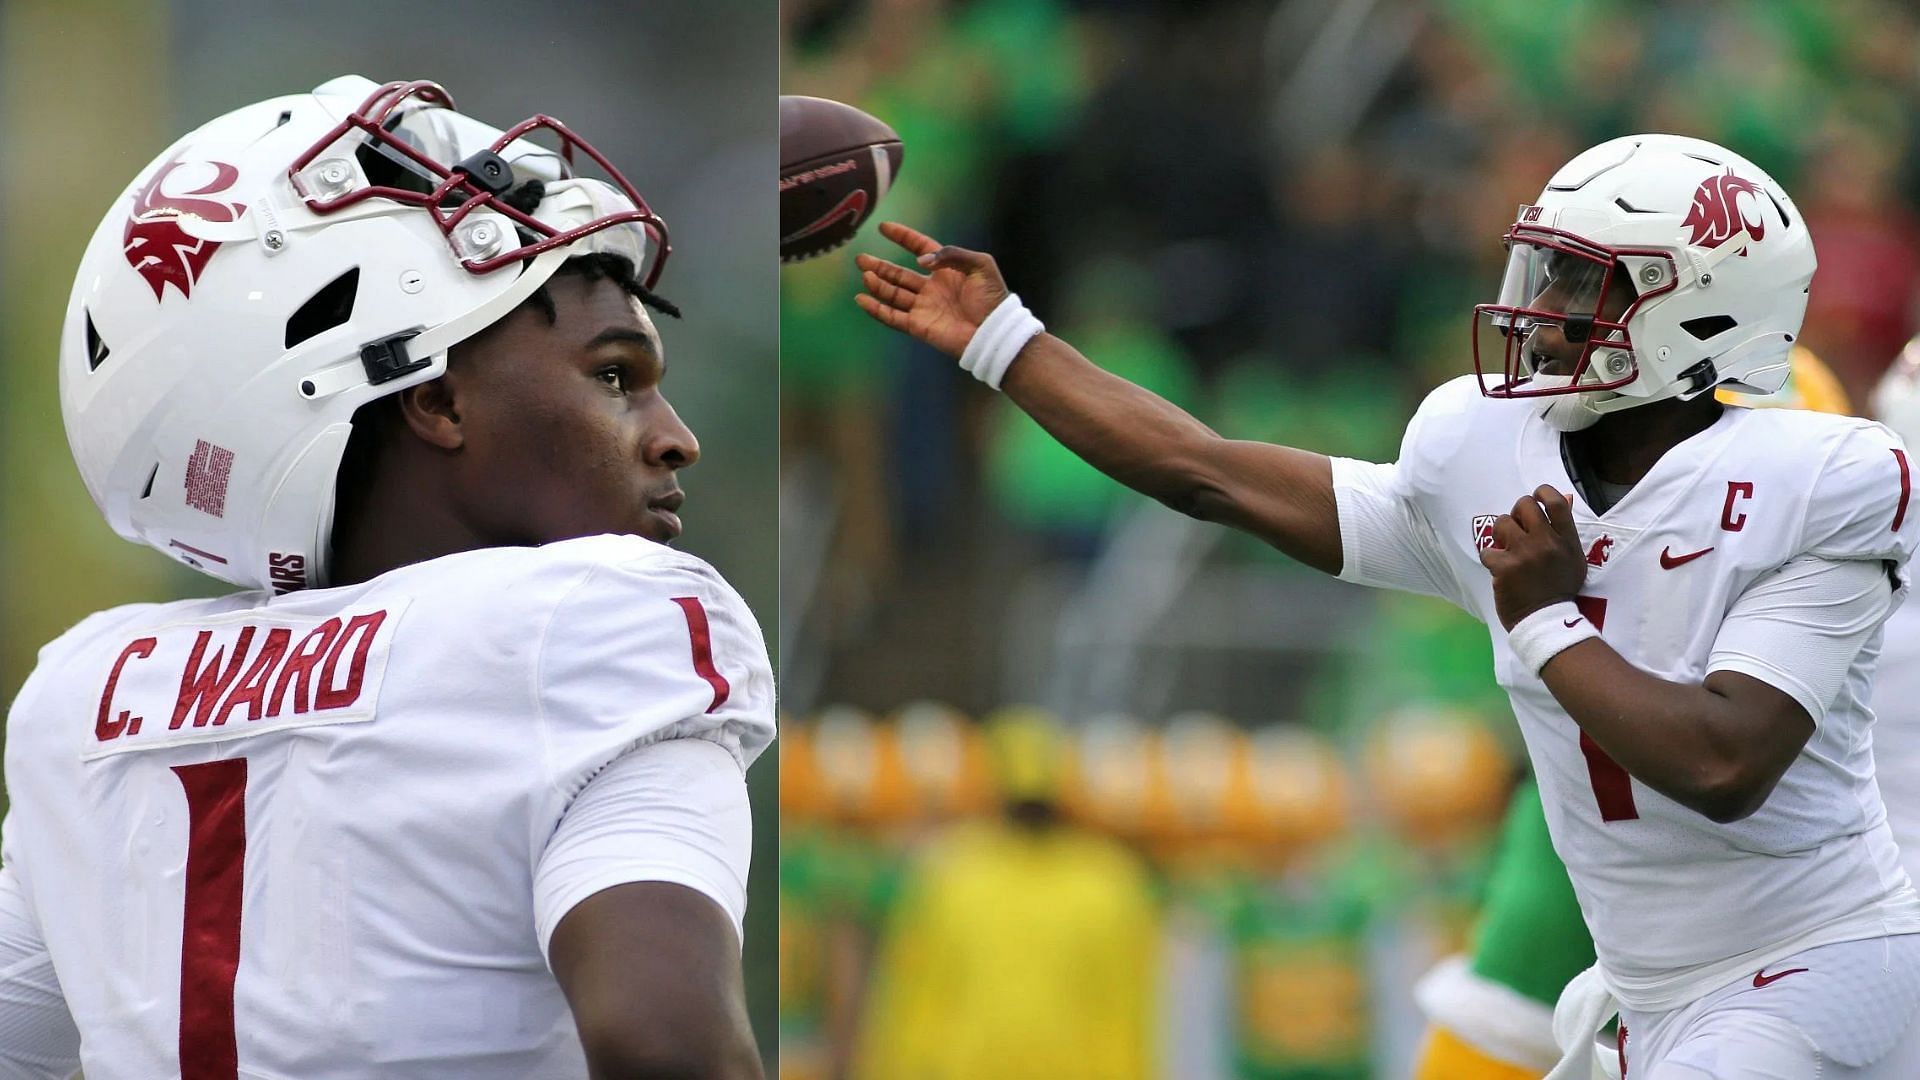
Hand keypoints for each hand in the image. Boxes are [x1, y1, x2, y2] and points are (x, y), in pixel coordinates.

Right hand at [854, 221, 1010, 357]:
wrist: (993, 332)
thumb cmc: (992, 297)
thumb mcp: (980, 264)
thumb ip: (951, 254)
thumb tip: (920, 260)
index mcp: (947, 270)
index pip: (920, 248)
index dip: (903, 237)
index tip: (884, 228)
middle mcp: (932, 287)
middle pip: (899, 274)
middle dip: (880, 266)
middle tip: (861, 258)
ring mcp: (924, 307)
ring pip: (893, 294)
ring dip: (877, 284)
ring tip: (865, 274)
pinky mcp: (919, 326)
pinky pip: (892, 317)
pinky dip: (876, 309)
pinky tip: (862, 299)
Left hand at [1479, 485, 1587, 628]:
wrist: (1546, 621)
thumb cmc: (1559, 590)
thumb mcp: (1573, 559)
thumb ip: (1565, 532)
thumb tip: (1566, 498)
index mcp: (1567, 540)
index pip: (1556, 502)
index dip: (1542, 492)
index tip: (1535, 498)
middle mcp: (1547, 542)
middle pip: (1525, 505)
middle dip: (1517, 512)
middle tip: (1517, 527)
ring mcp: (1525, 554)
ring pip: (1502, 522)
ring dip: (1500, 533)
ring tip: (1506, 548)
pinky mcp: (1505, 567)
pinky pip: (1488, 550)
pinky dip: (1490, 558)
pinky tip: (1498, 568)